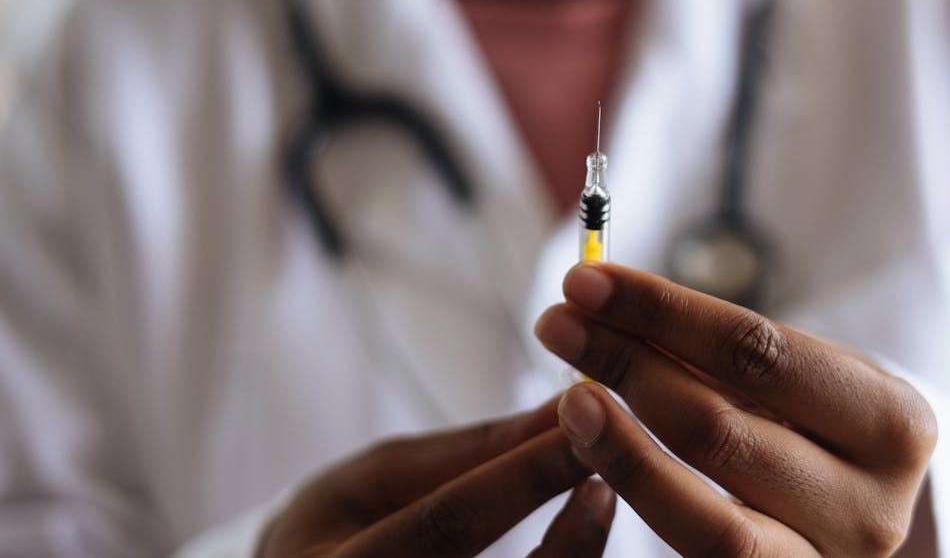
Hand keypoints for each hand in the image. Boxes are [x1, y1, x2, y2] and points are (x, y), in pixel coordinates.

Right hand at [260, 398, 616, 556]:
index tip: (580, 428)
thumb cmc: (335, 529)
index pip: (446, 525)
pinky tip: (581, 544)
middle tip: (611, 472)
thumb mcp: (379, 477)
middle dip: (569, 534)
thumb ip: (470, 451)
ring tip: (600, 503)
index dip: (520, 477)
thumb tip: (560, 409)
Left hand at [535, 264, 936, 556]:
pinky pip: (698, 555)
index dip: (661, 313)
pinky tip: (595, 453)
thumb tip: (610, 309)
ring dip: (621, 448)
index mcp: (894, 424)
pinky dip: (639, 500)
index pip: (757, 352)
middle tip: (559, 326)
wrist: (862, 513)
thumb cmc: (823, 424)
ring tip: (568, 395)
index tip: (588, 282)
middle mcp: (874, 507)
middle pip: (721, 429)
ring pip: (709, 519)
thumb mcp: (802, 378)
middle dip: (626, 367)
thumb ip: (726, 354)